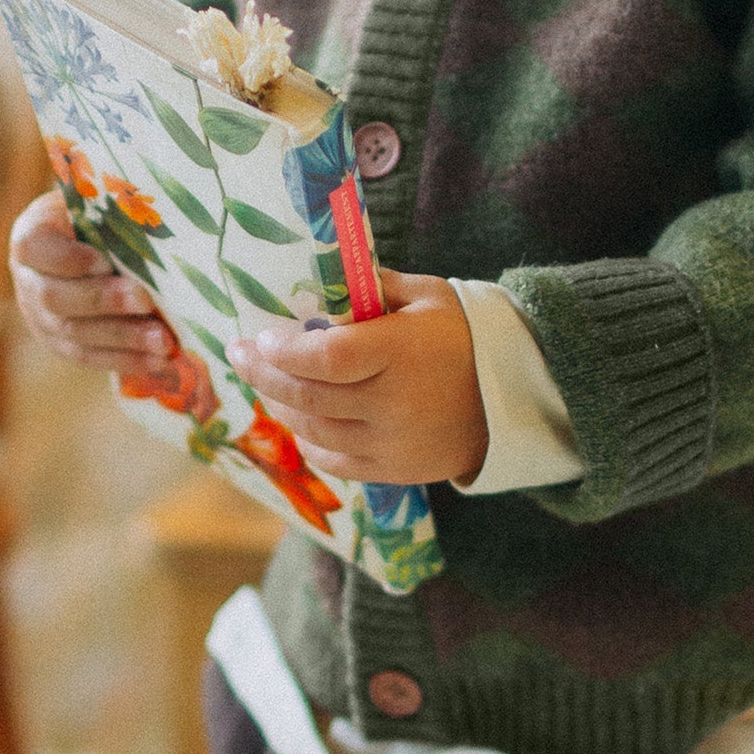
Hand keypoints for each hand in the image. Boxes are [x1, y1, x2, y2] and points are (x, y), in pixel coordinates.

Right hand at [7, 190, 177, 378]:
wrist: (89, 245)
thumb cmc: (102, 217)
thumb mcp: (101, 204)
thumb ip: (116, 213)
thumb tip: (151, 223)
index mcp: (32, 236)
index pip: (35, 248)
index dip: (68, 259)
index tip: (104, 261)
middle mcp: (28, 280)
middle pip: (57, 298)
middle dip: (104, 301)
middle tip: (145, 300)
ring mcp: (40, 318)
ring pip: (76, 334)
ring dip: (123, 338)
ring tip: (163, 340)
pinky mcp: (61, 344)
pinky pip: (91, 357)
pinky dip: (127, 359)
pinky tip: (160, 361)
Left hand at [230, 271, 488, 486]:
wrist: (514, 397)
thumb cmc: (465, 335)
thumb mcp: (427, 296)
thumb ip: (373, 288)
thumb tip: (319, 282)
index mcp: (402, 352)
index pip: (327, 358)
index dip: (284, 351)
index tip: (259, 337)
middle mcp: (394, 403)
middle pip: (308, 396)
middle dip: (263, 374)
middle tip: (239, 355)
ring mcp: (393, 443)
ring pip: (313, 430)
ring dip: (281, 404)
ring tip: (268, 382)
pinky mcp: (394, 471)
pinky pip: (334, 460)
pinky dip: (308, 440)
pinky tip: (299, 417)